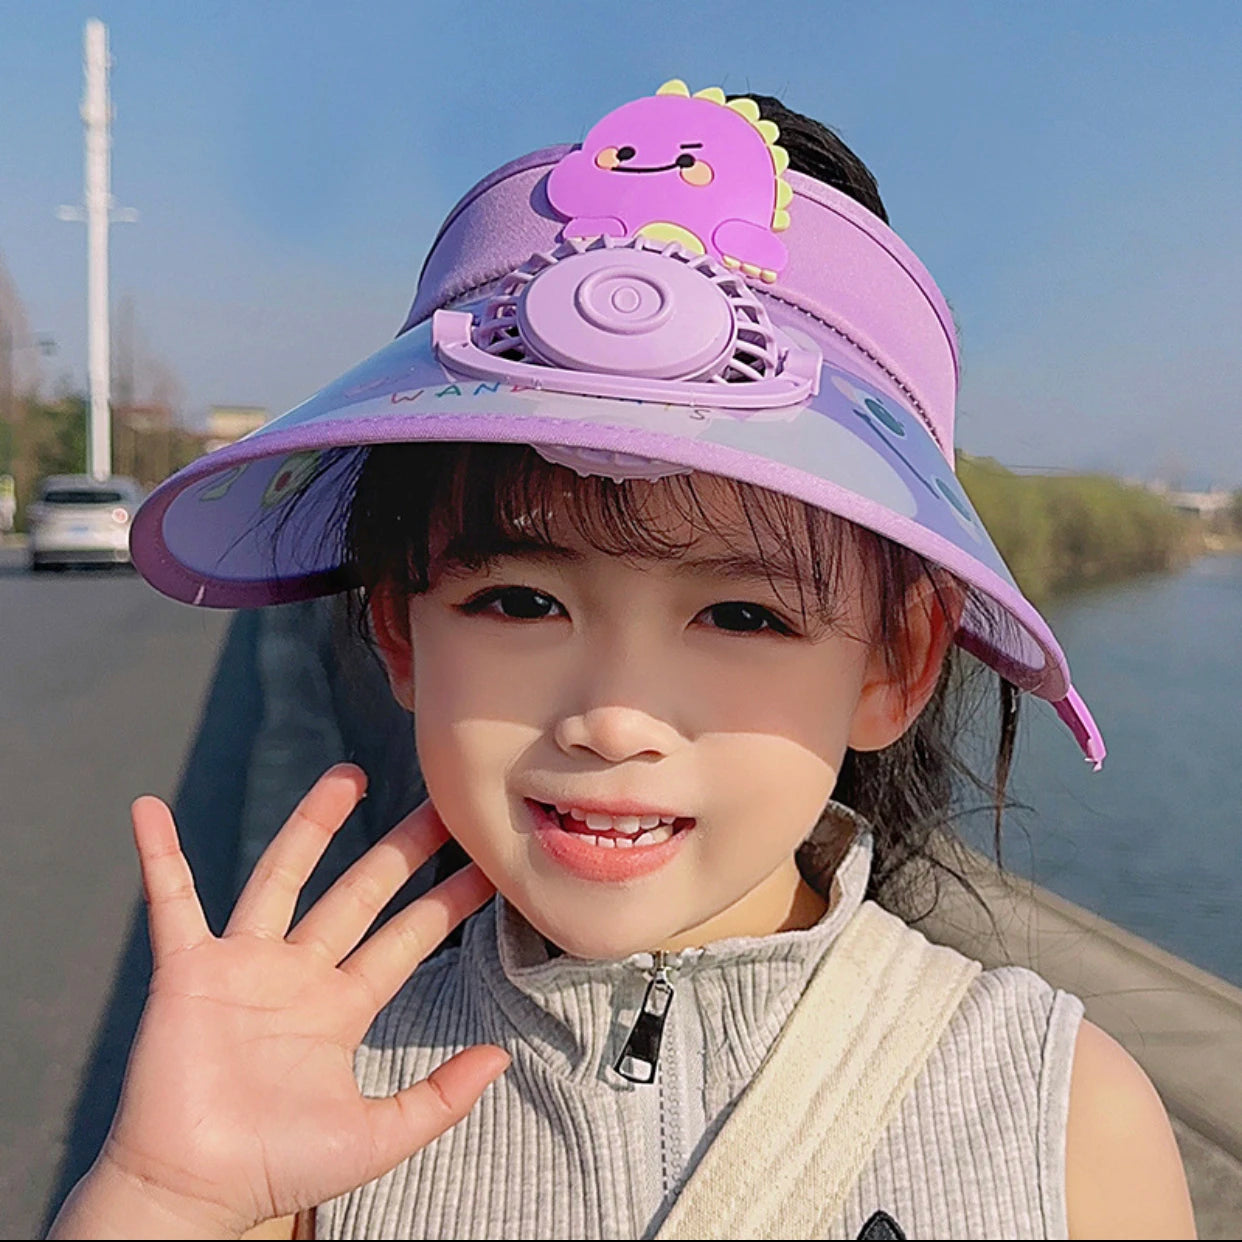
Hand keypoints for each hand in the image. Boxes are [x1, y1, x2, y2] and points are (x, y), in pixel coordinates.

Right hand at [81, 765, 505, 1236]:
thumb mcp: (377, 1135)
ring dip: (311, 824)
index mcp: (341, 1007)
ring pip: (282, 876)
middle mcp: (297, 974)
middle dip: (400, 848)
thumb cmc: (276, 1171)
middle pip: (358, 892)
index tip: (486, 863)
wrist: (191, 1196)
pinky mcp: (187, 971)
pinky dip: (159, 857)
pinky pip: (172, 903)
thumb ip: (440, 1097)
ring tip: (348, 774)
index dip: (448, 900)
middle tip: (441, 802)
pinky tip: (149, 810)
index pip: (406, 937)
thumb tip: (502, 1058)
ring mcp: (242, 966)